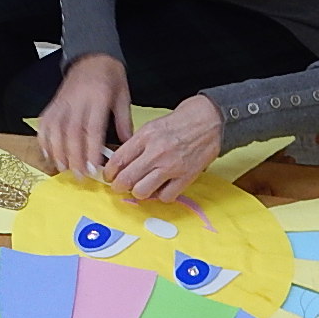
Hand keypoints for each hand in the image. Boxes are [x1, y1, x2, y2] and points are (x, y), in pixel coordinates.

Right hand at [38, 54, 131, 178]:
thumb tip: (126, 146)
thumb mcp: (123, 95)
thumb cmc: (110, 77)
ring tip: (63, 169)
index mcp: (98, 98)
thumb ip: (124, 121)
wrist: (91, 56)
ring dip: (57, 151)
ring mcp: (62, 102)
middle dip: (74, 156)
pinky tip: (48, 154)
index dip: (91, 150)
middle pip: (71, 132)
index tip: (93, 169)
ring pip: (55, 130)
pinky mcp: (53, 104)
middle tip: (79, 176)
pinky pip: (44, 123)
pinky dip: (44, 140)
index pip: (92, 128)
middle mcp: (77, 101)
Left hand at [104, 94, 223, 201]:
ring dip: (138, 192)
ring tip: (141, 187)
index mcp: (145, 137)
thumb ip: (135, 144)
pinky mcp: (186, 177)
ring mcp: (171, 166)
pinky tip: (161, 188)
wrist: (209, 120)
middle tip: (120, 186)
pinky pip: (165, 196)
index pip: (118, 160)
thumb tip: (120, 163)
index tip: (109, 176)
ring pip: (142, 192)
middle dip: (118, 186)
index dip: (109, 173)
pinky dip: (161, 195)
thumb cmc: (181, 122)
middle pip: (126, 179)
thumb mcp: (152, 126)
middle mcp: (156, 152)